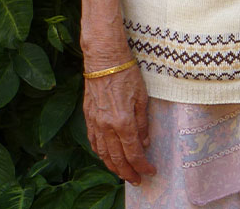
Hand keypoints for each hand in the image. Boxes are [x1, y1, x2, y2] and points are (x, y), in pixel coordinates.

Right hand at [83, 64, 154, 184]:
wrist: (104, 60)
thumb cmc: (126, 73)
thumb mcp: (142, 96)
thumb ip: (143, 122)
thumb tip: (144, 142)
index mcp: (123, 122)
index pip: (134, 153)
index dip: (143, 165)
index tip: (151, 171)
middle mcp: (107, 127)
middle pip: (117, 159)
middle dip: (128, 172)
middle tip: (137, 179)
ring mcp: (95, 124)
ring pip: (103, 154)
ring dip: (113, 167)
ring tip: (123, 173)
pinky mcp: (88, 118)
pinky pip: (94, 143)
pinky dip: (101, 154)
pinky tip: (106, 157)